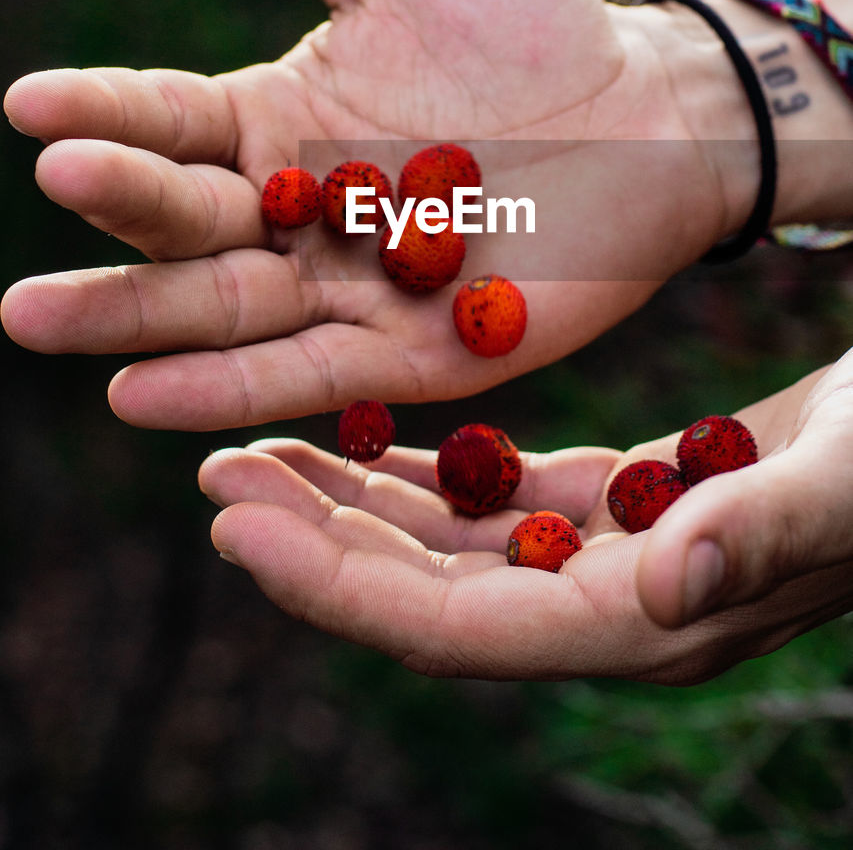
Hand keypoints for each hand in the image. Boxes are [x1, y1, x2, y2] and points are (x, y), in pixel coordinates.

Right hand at [2, 0, 755, 430]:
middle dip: (113, 209)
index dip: (102, 111)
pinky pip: (305, 371)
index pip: (170, 119)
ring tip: (34, 314)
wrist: (649, 112)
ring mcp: (348, 288)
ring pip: (223, 306)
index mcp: (279, 121)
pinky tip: (137, 394)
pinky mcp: (409, 353)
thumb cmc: (527, 28)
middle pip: (183, 221)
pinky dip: (222, 385)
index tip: (29, 104)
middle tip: (49, 188)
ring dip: (133, 316)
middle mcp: (297, 212)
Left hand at [198, 360, 852, 681]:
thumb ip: (759, 533)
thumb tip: (662, 587)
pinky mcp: (628, 502)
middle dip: (315, 543)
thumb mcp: (848, 479)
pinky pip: (504, 499)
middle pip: (431, 592)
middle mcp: (616, 601)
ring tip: (260, 456)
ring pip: (456, 544)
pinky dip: (430, 472)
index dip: (339, 590)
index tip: (233, 529)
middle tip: (215, 478)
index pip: (461, 629)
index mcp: (651, 617)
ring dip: (354, 505)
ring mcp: (617, 555)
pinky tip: (371, 442)